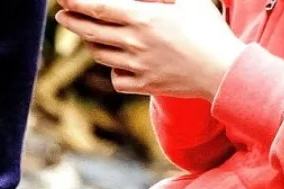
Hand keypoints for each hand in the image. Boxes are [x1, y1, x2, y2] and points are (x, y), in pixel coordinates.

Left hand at [55, 0, 244, 101]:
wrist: (222, 71)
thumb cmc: (208, 30)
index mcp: (143, 18)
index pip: (99, 8)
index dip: (77, 2)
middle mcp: (134, 43)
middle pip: (90, 32)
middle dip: (71, 21)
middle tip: (61, 15)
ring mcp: (137, 67)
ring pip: (100, 55)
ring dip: (91, 42)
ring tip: (89, 33)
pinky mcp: (143, 85)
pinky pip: (116, 78)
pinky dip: (113, 70)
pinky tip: (118, 62)